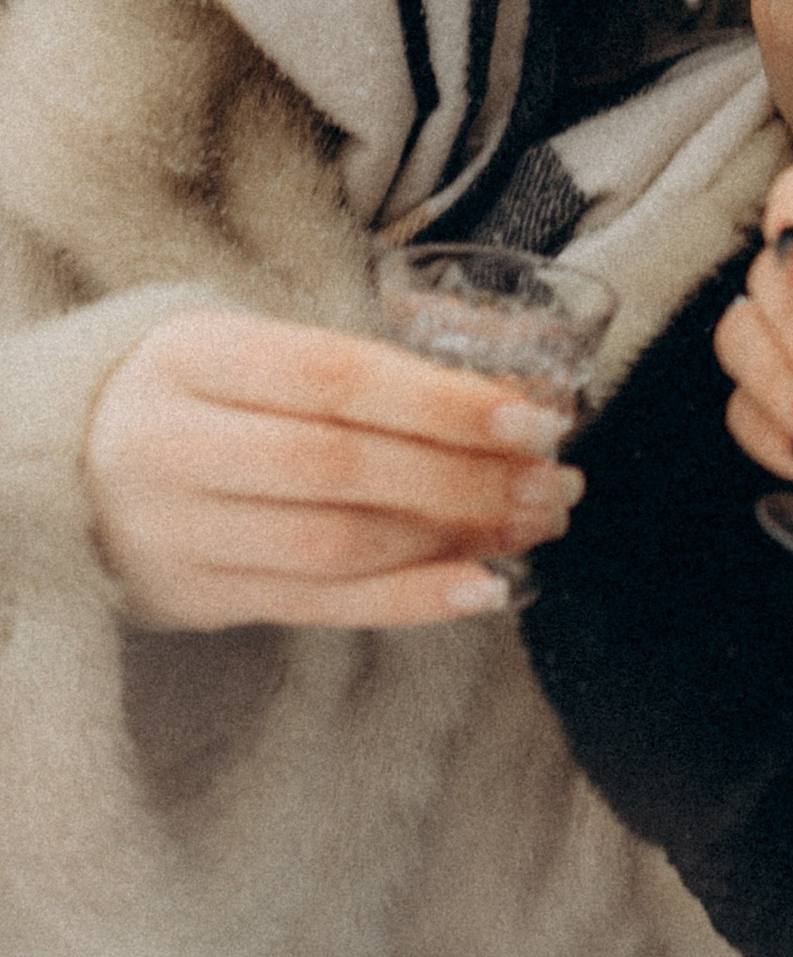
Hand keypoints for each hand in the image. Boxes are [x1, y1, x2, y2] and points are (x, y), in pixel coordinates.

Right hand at [84, 311, 584, 629]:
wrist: (74, 461)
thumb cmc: (203, 394)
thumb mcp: (251, 350)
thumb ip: (361, 372)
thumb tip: (511, 406)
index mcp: (192, 357)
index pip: (336, 380)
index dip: (444, 403)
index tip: (536, 419)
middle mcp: (173, 445)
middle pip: (341, 468)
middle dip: (466, 479)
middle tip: (554, 482)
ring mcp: (178, 531)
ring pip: (337, 545)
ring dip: (455, 540)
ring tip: (534, 524)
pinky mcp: (198, 598)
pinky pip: (322, 606)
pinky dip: (413, 599)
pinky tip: (487, 586)